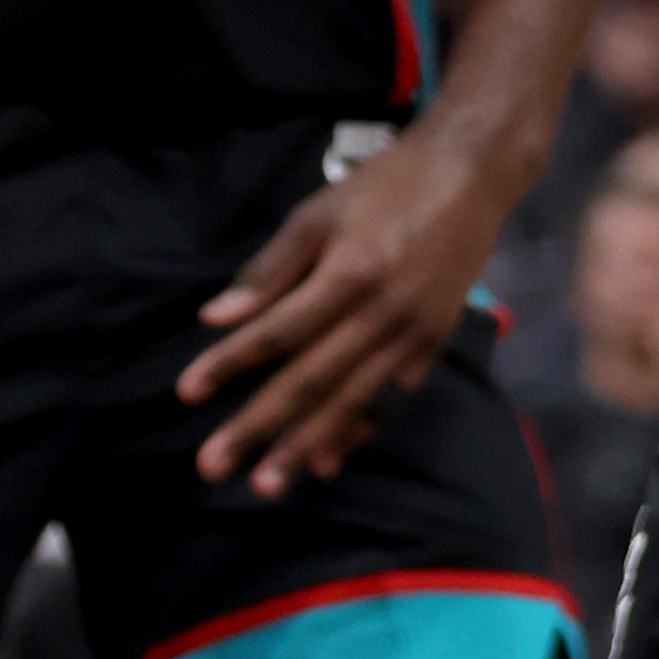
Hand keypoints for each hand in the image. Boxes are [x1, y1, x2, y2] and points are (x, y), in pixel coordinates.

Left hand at [183, 126, 504, 492]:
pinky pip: (387, 399)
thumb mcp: (319, 213)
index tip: (187, 393)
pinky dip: (356, 431)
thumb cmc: (384, 187)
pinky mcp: (432, 346)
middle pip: (310, 381)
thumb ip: (270, 269)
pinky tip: (326, 460)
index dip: (230, 364)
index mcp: (349, 275)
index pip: (278, 332)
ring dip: (305, 445)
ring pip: (350, 402)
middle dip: (259, 426)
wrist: (471, 176)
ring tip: (266, 482)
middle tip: (212, 466)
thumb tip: (216, 317)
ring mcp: (412, 337)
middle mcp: (381, 316)